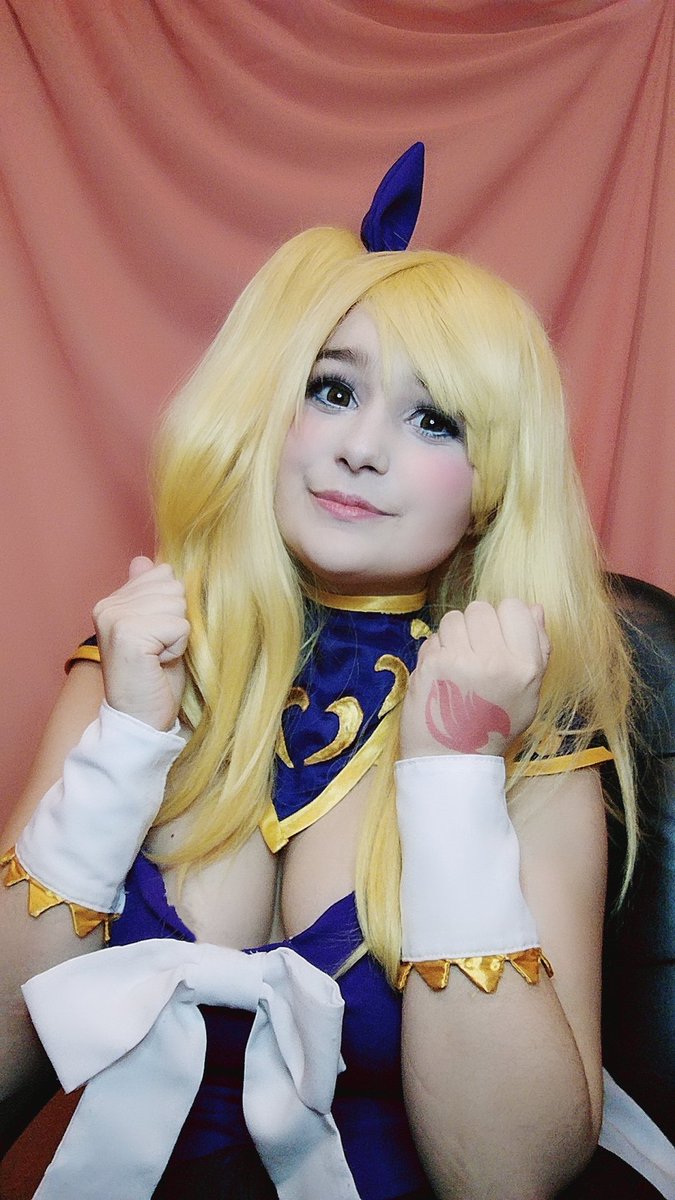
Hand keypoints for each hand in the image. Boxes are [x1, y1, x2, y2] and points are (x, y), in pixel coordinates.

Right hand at [93, 557, 189, 730]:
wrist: (140, 719)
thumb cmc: (154, 678)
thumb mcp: (155, 629)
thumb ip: (148, 594)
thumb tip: (145, 560)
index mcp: (112, 602)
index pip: (163, 574)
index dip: (172, 608)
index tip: (156, 637)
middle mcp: (108, 606)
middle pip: (173, 587)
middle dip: (177, 621)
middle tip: (158, 650)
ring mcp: (116, 619)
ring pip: (178, 605)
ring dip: (178, 635)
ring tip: (158, 657)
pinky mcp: (129, 635)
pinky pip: (179, 626)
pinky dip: (178, 647)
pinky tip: (159, 663)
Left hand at [400, 599, 549, 759]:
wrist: (453, 758)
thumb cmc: (493, 725)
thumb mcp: (529, 692)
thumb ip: (538, 648)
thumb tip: (535, 607)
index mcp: (526, 666)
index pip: (516, 607)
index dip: (504, 618)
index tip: (498, 638)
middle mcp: (497, 660)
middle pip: (482, 608)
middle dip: (476, 625)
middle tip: (475, 652)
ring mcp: (463, 660)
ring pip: (455, 617)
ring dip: (454, 635)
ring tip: (458, 662)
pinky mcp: (434, 664)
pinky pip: (435, 636)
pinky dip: (437, 650)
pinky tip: (443, 673)